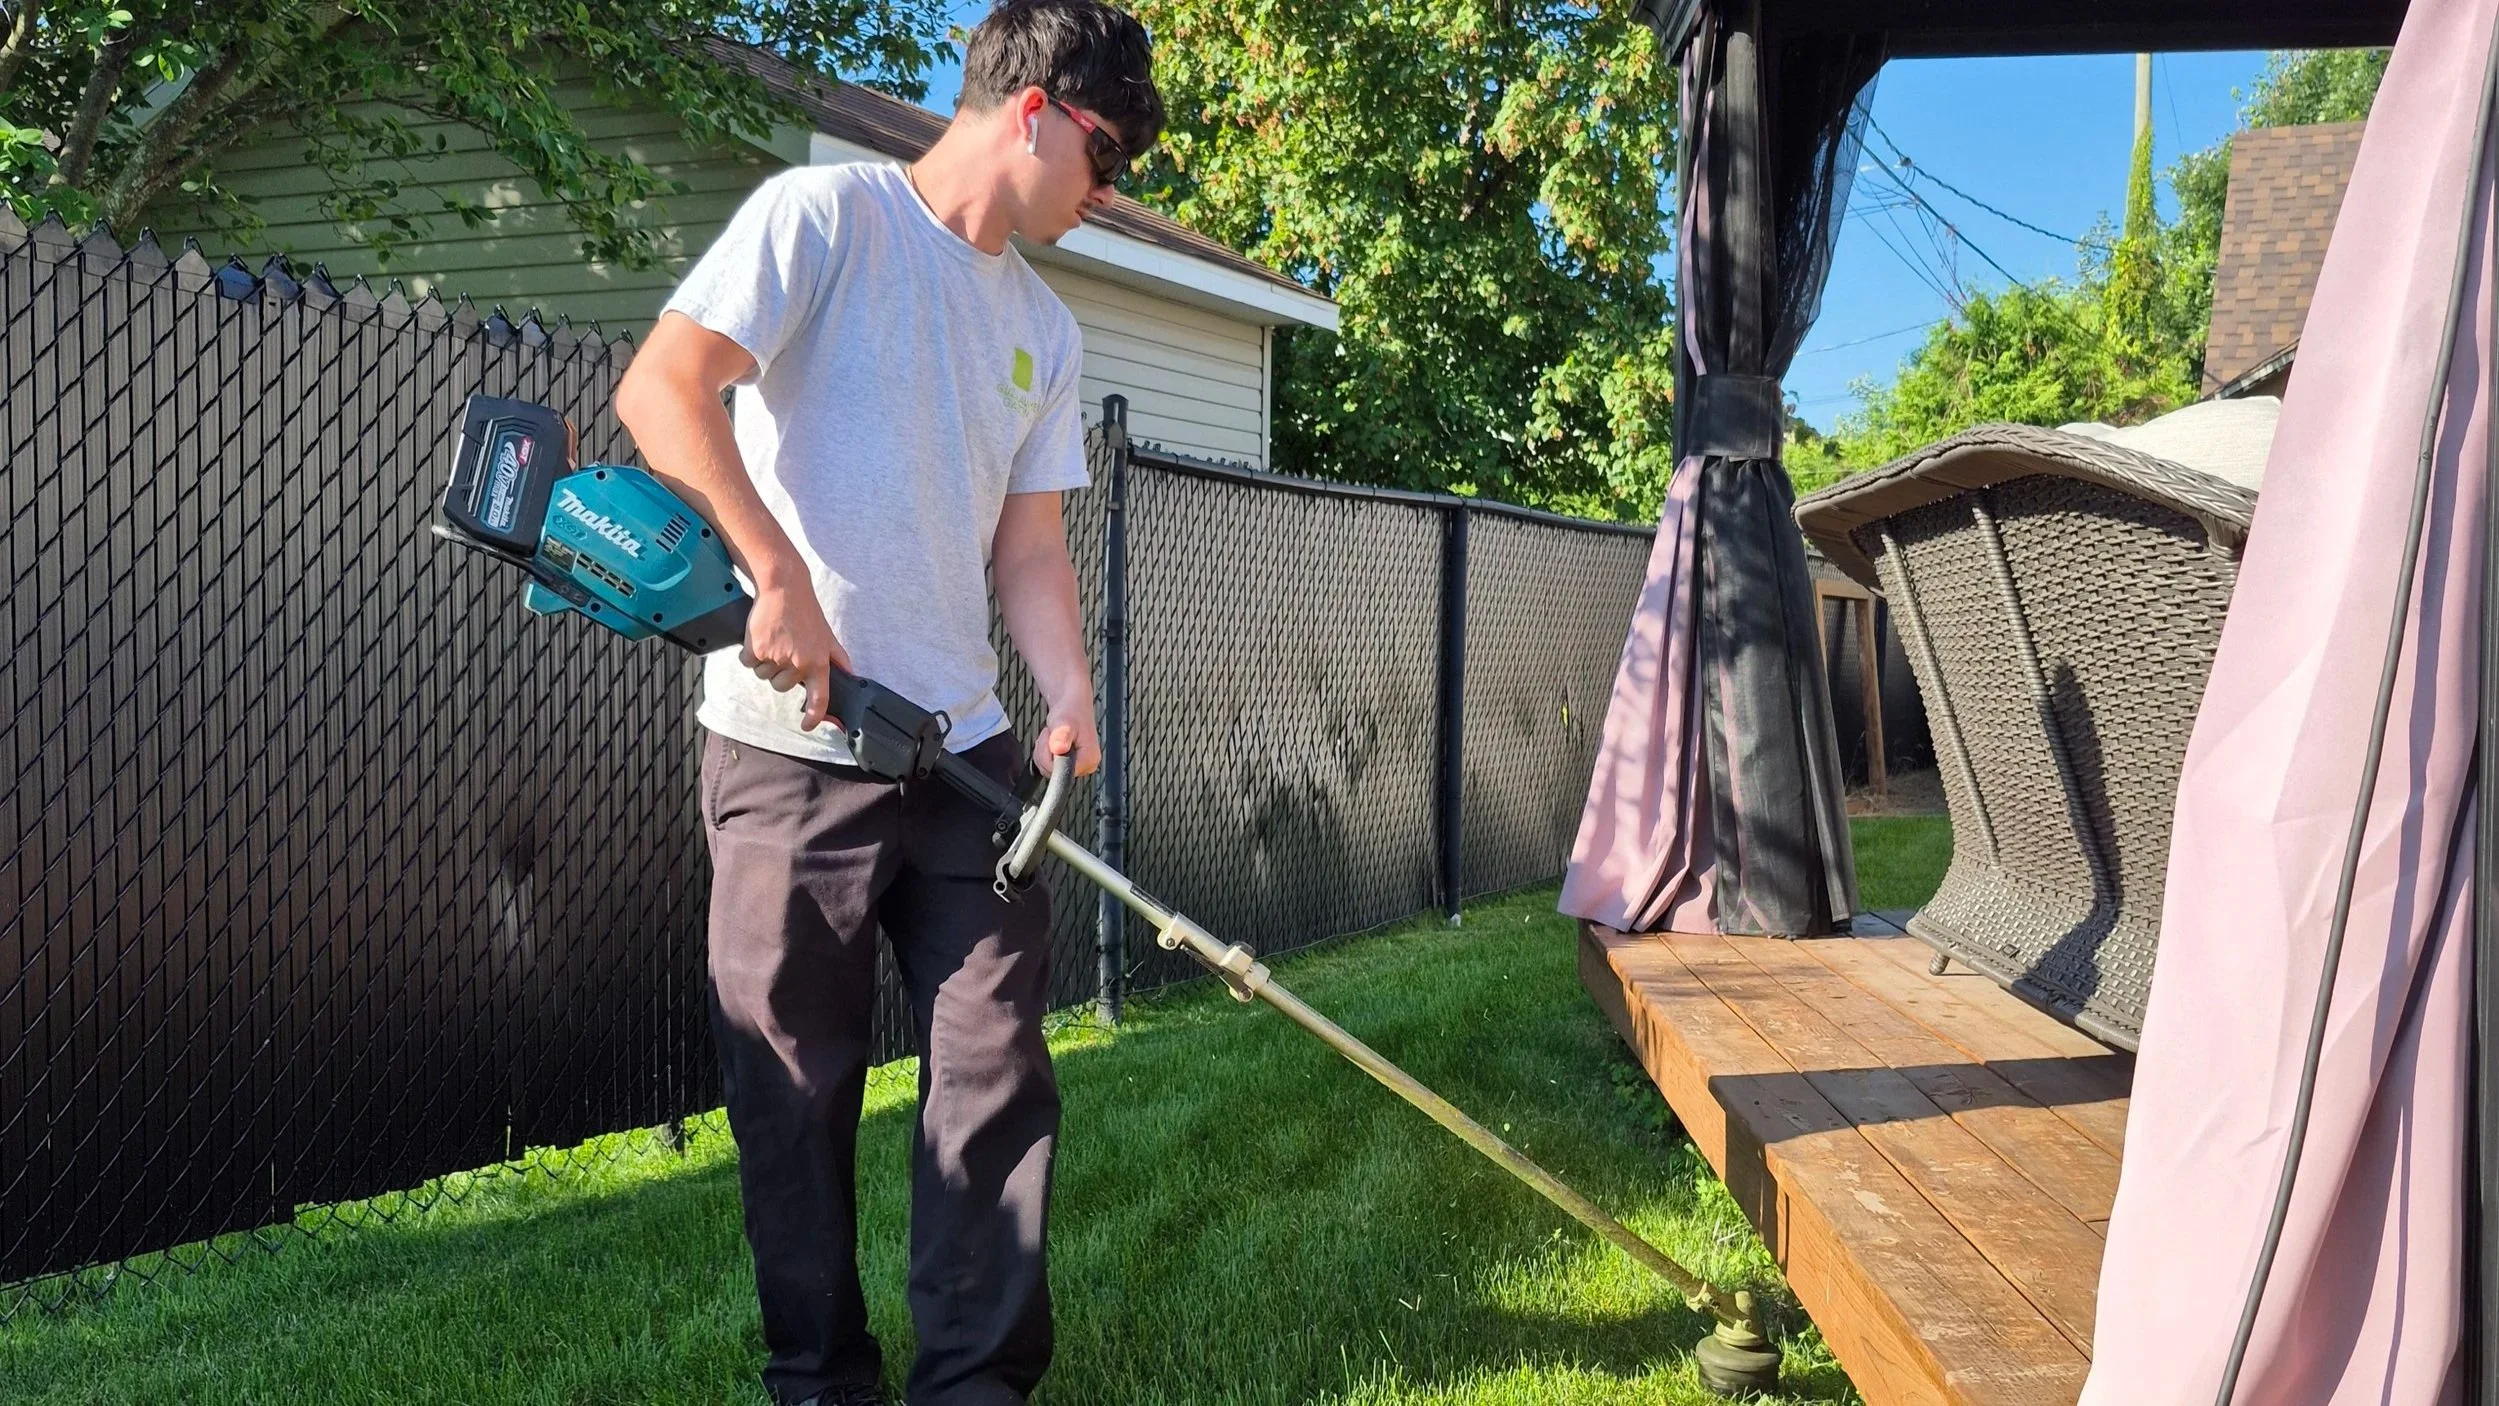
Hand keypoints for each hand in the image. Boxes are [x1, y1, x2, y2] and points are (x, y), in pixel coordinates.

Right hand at [739, 577, 851, 731]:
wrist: (784, 589)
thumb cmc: (806, 612)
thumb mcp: (827, 636)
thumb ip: (838, 658)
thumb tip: (850, 674)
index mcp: (818, 662)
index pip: (819, 697)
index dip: (814, 716)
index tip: (807, 725)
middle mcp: (798, 663)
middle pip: (781, 687)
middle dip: (779, 673)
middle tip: (784, 649)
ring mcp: (776, 657)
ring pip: (763, 675)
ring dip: (764, 662)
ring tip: (774, 639)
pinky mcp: (756, 649)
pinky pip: (748, 663)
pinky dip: (749, 653)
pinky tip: (759, 636)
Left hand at [1034, 707, 1101, 777]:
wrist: (1072, 706)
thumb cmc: (1071, 711)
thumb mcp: (1064, 722)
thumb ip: (1061, 736)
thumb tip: (1058, 749)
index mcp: (1090, 759)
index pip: (1060, 772)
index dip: (1049, 756)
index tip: (1053, 739)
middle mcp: (1087, 766)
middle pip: (1052, 772)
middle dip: (1044, 752)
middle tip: (1052, 735)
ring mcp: (1078, 767)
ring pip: (1047, 769)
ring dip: (1043, 752)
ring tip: (1053, 736)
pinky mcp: (1069, 766)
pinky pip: (1047, 767)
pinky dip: (1043, 754)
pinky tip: (1052, 742)